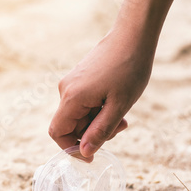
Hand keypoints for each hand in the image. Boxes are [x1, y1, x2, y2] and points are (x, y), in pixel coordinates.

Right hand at [48, 25, 155, 157]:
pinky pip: (83, 104)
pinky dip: (98, 110)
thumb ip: (100, 131)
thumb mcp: (119, 106)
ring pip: (79, 115)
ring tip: (122, 114)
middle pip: (71, 125)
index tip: (93, 155)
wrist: (133, 35)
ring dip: (99, 121)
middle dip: (93, 133)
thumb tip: (84, 153)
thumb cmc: (129, 68)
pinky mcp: (79, 79)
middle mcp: (66, 90)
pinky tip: (116, 101)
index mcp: (72, 97)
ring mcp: (72, 83)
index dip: (72, 148)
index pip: (57, 132)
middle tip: (120, 127)